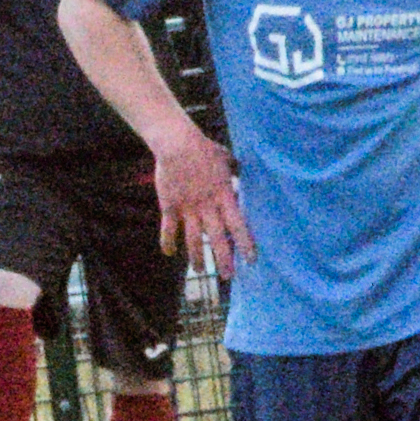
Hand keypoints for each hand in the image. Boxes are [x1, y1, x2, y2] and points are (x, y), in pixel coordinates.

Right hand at [154, 124, 251, 276]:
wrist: (177, 143)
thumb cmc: (203, 148)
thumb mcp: (225, 158)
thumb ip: (234, 169)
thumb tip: (240, 170)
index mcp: (223, 196)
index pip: (238, 225)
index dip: (244, 244)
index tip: (251, 260)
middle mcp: (207, 206)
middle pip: (216, 239)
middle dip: (223, 260)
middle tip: (229, 276)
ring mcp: (187, 208)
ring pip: (193, 240)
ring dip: (197, 258)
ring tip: (201, 270)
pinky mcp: (169, 206)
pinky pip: (168, 229)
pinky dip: (168, 243)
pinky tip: (169, 254)